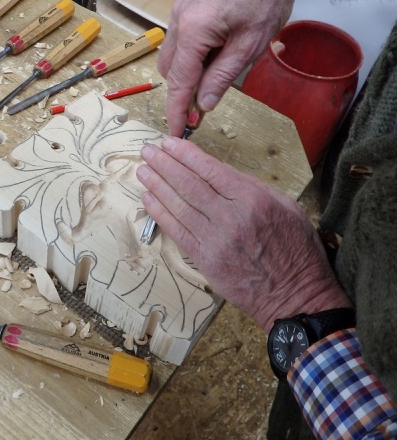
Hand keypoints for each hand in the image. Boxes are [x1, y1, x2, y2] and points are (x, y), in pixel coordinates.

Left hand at [137, 138, 351, 330]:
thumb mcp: (287, 208)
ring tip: (143, 171)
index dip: (186, 155)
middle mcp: (232, 217)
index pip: (211, 170)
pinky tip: (149, 199)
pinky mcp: (206, 260)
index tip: (169, 143)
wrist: (295, 296)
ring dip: (157, 186)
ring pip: (179, 206)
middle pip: (190, 185)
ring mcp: (216, 240)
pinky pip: (177, 232)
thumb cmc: (295, 250)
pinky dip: (161, 213)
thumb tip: (221, 173)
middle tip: (148, 151)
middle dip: (165, 164)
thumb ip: (253, 188)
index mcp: (253, 200)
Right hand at [159, 0, 296, 135]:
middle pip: (169, 69)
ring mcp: (179, 9)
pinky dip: (191, 53)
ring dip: (188, 71)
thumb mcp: (249, 46)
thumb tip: (203, 105)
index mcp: (193, 31)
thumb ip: (222, 77)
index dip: (177, 109)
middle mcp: (178, 20)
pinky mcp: (185, 3)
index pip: (179, 81)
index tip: (176, 130)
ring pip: (173, 54)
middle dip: (182, 90)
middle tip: (204, 106)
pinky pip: (180, 37)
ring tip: (216, 74)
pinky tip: (215, 51)